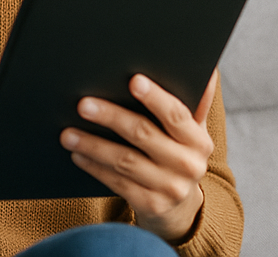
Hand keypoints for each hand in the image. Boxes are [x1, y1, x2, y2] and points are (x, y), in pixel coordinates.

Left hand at [59, 69, 218, 242]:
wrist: (182, 209)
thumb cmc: (180, 154)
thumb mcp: (193, 131)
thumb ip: (198, 100)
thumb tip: (209, 67)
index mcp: (198, 140)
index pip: (176, 114)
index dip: (155, 97)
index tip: (133, 80)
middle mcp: (188, 165)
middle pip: (144, 134)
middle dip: (111, 116)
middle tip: (83, 104)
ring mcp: (170, 188)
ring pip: (125, 161)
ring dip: (93, 145)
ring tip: (68, 133)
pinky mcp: (151, 206)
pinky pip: (117, 183)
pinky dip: (95, 167)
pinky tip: (78, 155)